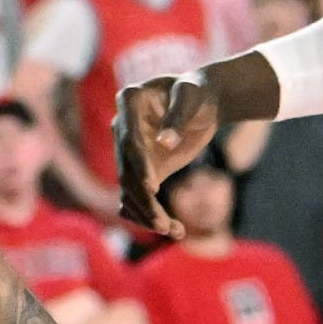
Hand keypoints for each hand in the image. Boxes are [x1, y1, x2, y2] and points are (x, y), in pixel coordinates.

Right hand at [115, 56, 271, 239]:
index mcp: (130, 101)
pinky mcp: (141, 168)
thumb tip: (165, 143)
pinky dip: (147, 214)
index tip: (153, 188)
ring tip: (174, 231)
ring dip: (146, 213)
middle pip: (126, 169)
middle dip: (143, 199)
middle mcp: (122, 127)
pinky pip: (135, 196)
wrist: (200, 101)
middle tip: (164, 224)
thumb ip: (178, 115)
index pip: (129, 138)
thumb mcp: (191, 95)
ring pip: (128, 189)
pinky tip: (173, 229)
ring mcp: (128, 150)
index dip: (139, 164)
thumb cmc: (196, 92)